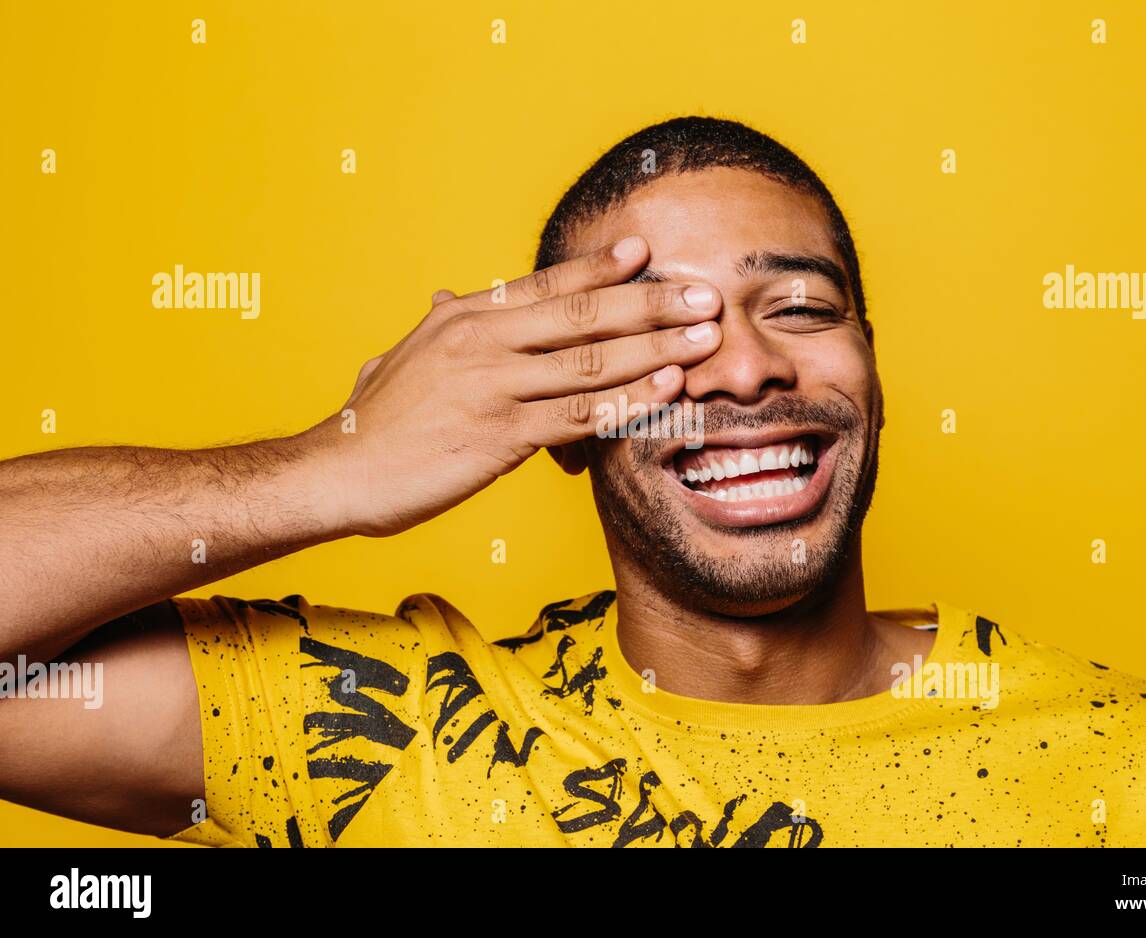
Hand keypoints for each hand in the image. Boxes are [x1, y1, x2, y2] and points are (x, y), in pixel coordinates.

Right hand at [307, 235, 722, 536]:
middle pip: (582, 314)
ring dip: (656, 348)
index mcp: (462, 316)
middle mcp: (481, 340)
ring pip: (591, 361)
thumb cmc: (373, 422)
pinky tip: (666, 391)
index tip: (645, 251)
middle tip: (703, 294)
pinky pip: (580, 416)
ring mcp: (492, 385)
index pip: (543, 283)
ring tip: (705, 338)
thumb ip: (440, 325)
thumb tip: (446, 296)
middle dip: (650, 303)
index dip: (599, 266)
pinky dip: (628, 401)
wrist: (334, 472)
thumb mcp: (405, 357)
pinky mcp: (499, 435)